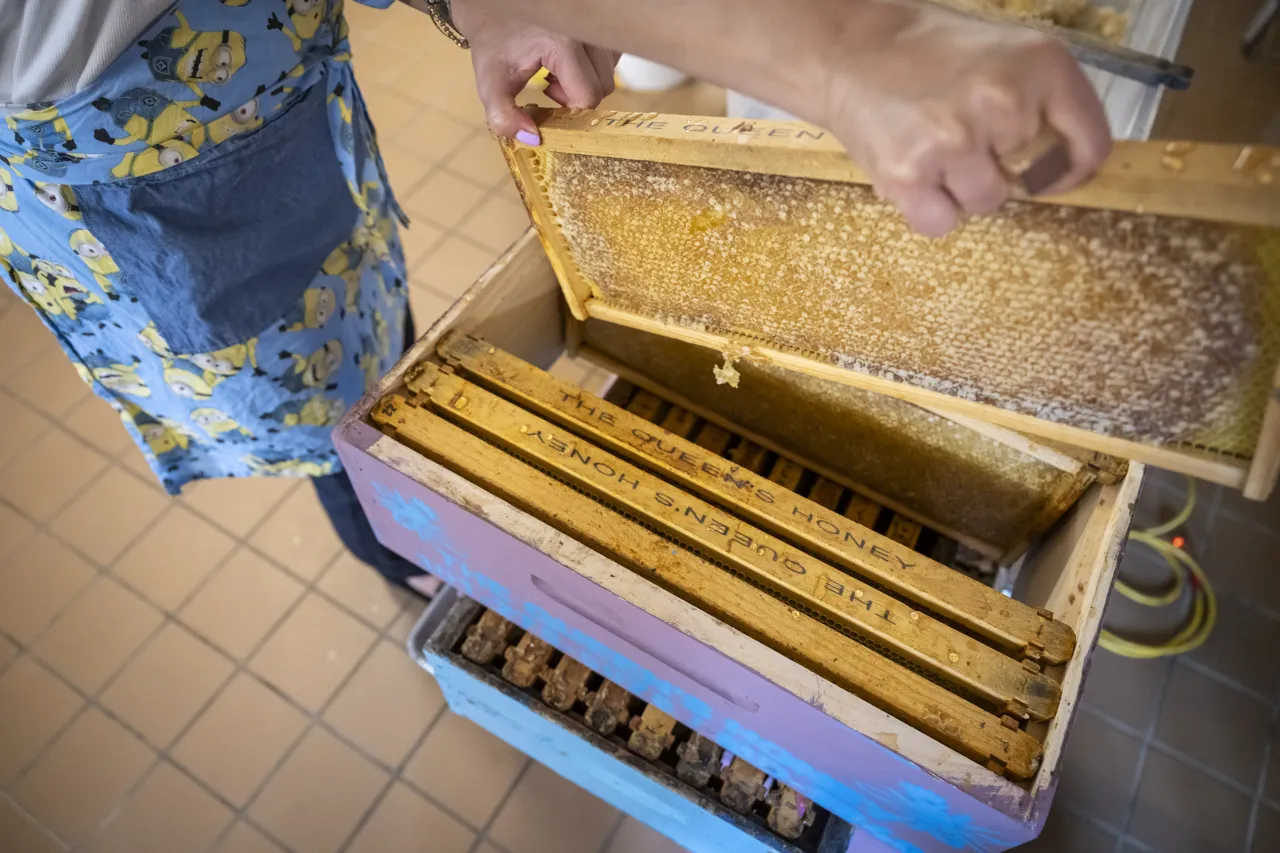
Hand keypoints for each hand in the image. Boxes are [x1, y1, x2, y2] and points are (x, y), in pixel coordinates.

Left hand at [452, 0, 618, 142]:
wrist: (495, 8)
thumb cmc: (494, 43)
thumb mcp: (491, 83)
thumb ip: (504, 117)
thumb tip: (533, 140)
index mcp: (563, 43)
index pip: (587, 95)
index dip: (569, 105)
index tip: (547, 93)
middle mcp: (585, 32)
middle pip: (603, 86)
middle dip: (578, 95)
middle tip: (549, 84)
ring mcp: (595, 27)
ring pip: (610, 73)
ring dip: (586, 81)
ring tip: (557, 71)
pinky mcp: (600, 26)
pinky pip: (611, 59)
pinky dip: (593, 68)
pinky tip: (569, 61)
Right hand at [822, 4, 1110, 235]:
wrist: (853, 49)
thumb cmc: (935, 55)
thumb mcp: (1011, 55)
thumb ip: (1050, 103)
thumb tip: (1069, 170)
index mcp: (1041, 65)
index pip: (1090, 146)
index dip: (1071, 169)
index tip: (1050, 174)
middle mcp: (1002, 101)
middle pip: (1031, 181)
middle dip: (1001, 167)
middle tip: (964, 134)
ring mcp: (953, 141)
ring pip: (986, 202)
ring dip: (961, 189)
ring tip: (934, 150)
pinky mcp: (909, 175)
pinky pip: (940, 222)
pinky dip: (927, 209)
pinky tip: (914, 171)